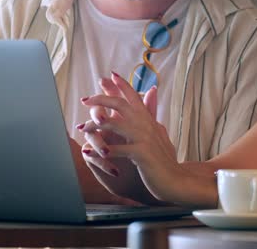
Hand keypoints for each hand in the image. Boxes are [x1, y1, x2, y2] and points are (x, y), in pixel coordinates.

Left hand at [81, 72, 190, 203]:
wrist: (175, 180)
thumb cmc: (165, 159)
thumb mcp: (159, 131)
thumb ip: (152, 112)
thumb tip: (152, 90)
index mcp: (148, 120)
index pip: (134, 96)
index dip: (122, 85)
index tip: (109, 76)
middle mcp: (146, 125)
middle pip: (121, 104)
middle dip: (101, 99)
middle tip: (85, 99)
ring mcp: (144, 138)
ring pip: (114, 123)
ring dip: (95, 125)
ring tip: (81, 127)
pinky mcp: (141, 153)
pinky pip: (116, 149)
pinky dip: (100, 151)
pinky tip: (88, 152)